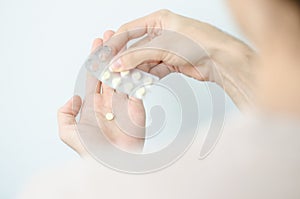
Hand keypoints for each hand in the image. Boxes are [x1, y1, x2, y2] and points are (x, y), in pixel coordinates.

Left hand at [57, 31, 145, 156]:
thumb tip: (73, 98)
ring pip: (122, 75)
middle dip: (109, 53)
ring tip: (123, 41)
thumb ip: (65, 114)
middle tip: (110, 35)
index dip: (94, 60)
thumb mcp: (68, 133)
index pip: (93, 76)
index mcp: (93, 104)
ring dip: (122, 58)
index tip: (96, 43)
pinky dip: (136, 72)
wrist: (115, 163)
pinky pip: (136, 86)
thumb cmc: (92, 151)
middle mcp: (108, 100)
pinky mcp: (137, 105)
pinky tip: (135, 58)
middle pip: (108, 71)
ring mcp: (123, 101)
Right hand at [107, 10, 256, 109]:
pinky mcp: (172, 63)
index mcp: (158, 20)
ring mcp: (167, 48)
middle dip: (124, 60)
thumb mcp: (161, 46)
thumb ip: (136, 55)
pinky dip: (146, 76)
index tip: (103, 56)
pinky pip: (154, 69)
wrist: (220, 59)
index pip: (128, 31)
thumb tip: (115, 64)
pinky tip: (139, 82)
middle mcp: (162, 32)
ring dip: (134, 71)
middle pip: (135, 47)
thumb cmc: (197, 42)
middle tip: (111, 71)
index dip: (114, 44)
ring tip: (123, 80)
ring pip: (144, 60)